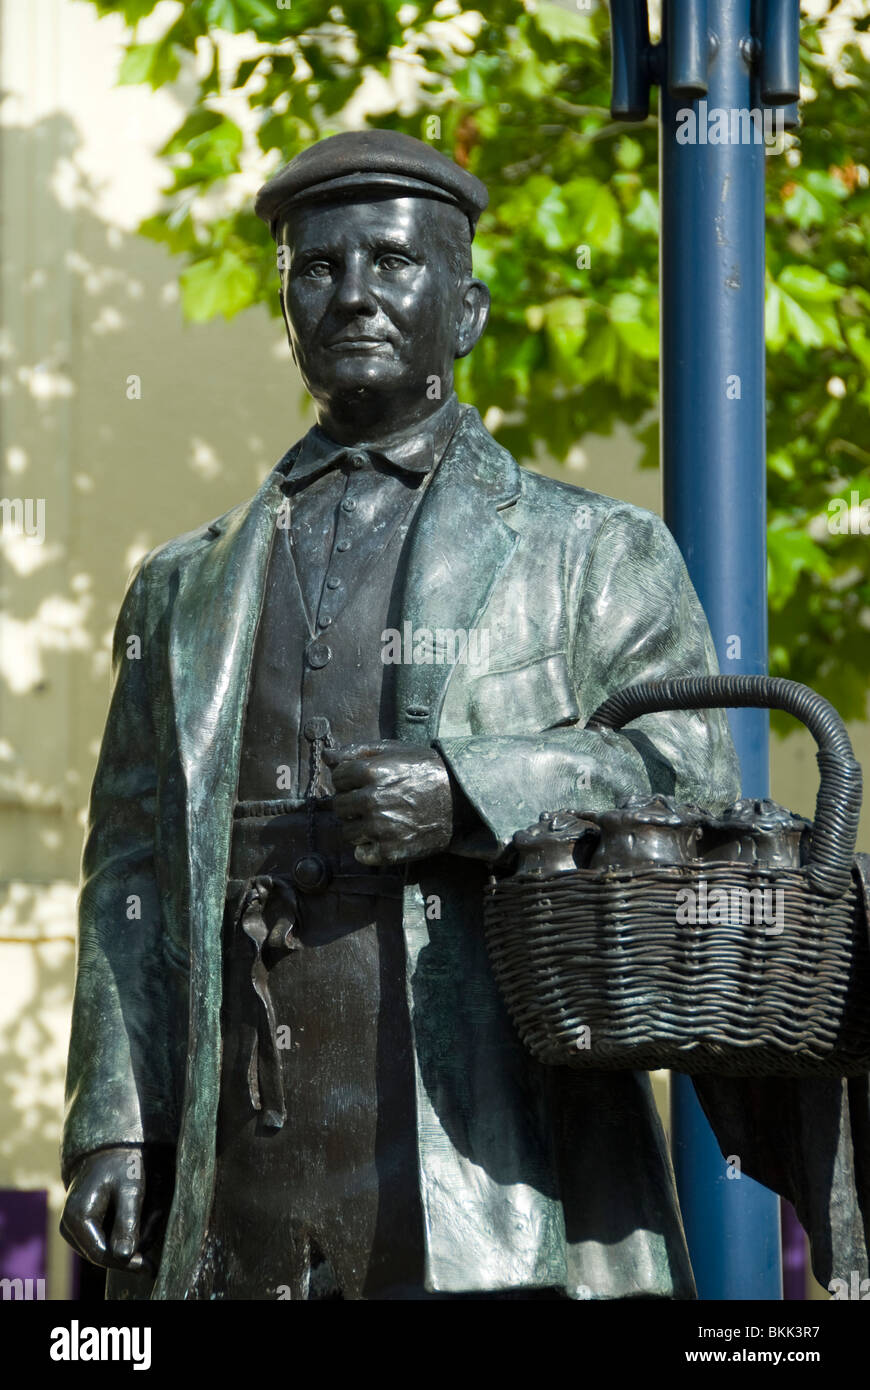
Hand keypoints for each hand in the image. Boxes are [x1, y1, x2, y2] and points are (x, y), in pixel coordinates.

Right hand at [60, 1146, 159, 1272]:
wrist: (110, 1149)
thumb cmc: (122, 1165)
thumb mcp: (131, 1190)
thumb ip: (127, 1223)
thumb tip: (123, 1257)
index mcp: (77, 1217)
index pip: (100, 1254)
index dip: (125, 1263)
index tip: (148, 1266)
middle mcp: (68, 1226)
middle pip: (101, 1254)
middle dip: (130, 1247)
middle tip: (157, 1227)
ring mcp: (72, 1228)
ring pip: (104, 1248)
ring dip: (128, 1239)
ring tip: (153, 1214)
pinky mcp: (81, 1226)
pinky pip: (103, 1239)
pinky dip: (122, 1232)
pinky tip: (140, 1215)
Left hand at [323, 741, 453, 865]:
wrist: (461, 801)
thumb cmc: (426, 772)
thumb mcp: (395, 751)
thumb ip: (357, 751)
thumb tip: (326, 755)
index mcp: (371, 772)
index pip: (338, 777)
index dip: (350, 779)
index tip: (365, 781)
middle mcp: (372, 800)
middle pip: (339, 805)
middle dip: (352, 802)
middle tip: (373, 801)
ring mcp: (380, 828)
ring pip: (347, 831)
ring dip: (359, 826)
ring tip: (380, 818)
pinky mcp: (389, 851)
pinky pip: (361, 854)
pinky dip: (369, 848)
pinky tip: (384, 836)